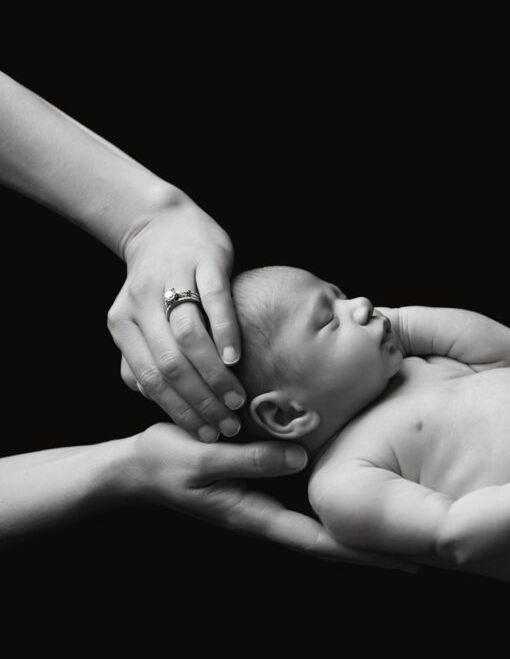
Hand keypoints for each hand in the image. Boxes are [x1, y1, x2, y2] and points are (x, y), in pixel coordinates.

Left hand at [108, 201, 246, 441]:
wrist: (165, 224)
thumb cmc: (159, 282)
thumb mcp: (140, 320)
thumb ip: (141, 358)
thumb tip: (152, 397)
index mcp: (122, 324)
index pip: (150, 379)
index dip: (179, 411)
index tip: (206, 433)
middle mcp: (141, 304)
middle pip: (170, 364)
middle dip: (201, 401)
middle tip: (227, 425)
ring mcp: (173, 281)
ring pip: (189, 338)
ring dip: (214, 375)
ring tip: (237, 399)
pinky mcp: (204, 262)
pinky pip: (214, 301)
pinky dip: (225, 332)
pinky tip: (236, 357)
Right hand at [123, 424, 416, 571]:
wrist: (139, 464)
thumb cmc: (165, 463)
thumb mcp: (203, 459)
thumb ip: (249, 458)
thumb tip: (301, 459)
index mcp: (260, 518)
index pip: (322, 544)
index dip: (364, 553)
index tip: (405, 561)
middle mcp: (275, 513)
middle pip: (335, 537)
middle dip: (377, 545)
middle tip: (428, 546)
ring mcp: (275, 498)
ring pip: (329, 517)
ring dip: (366, 522)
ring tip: (411, 517)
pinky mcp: (272, 479)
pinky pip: (317, 493)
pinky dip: (347, 495)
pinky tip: (370, 485)